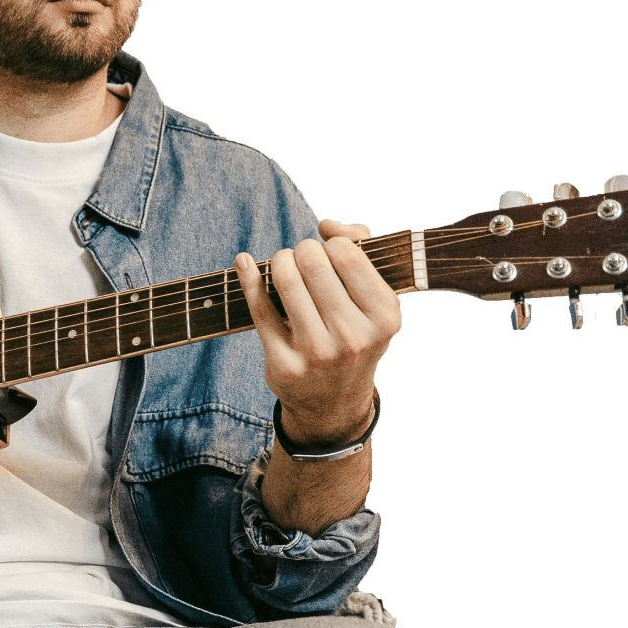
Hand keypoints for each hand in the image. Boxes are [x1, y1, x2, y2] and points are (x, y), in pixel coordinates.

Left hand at [236, 219, 401, 445]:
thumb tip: (327, 225)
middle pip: (312, 263)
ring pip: (285, 280)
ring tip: (283, 266)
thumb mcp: (375, 298)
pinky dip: (247, 277)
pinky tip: (243, 262)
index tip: (328, 254)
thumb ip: (362, 247)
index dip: (330, 244)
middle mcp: (353, 336)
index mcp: (384, 316)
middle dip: (301, 251)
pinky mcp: (284, 363)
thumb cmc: (354, 333)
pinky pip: (259, 308)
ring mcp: (318, 353)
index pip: (346, 254)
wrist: (334, 402)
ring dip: (279, 261)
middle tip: (301, 260)